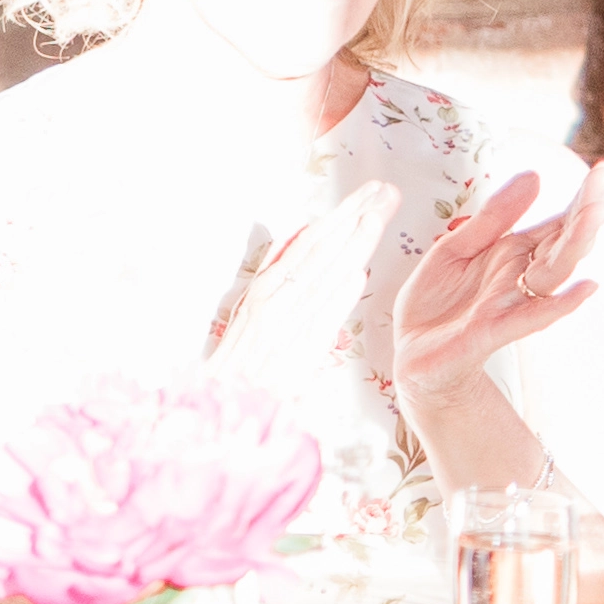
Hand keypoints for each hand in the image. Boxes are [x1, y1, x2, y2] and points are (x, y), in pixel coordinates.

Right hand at [209, 184, 394, 387]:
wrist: (219, 411)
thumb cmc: (243, 369)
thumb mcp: (259, 318)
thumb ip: (290, 286)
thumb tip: (328, 254)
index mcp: (268, 289)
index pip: (310, 244)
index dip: (342, 218)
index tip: (368, 195)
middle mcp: (270, 301)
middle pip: (318, 251)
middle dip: (353, 219)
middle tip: (384, 192)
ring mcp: (276, 325)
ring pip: (319, 277)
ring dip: (349, 246)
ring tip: (377, 219)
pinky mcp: (284, 353)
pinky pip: (315, 320)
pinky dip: (334, 298)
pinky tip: (356, 276)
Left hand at [388, 162, 603, 398]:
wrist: (412, 351)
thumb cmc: (438, 299)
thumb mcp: (457, 246)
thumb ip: (494, 216)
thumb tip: (534, 175)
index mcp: (513, 254)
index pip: (555, 223)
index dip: (579, 198)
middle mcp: (521, 278)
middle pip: (561, 244)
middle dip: (584, 214)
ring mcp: (511, 304)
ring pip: (553, 273)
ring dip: (576, 246)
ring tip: (598, 216)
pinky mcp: (493, 330)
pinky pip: (532, 316)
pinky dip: (561, 303)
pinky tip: (587, 287)